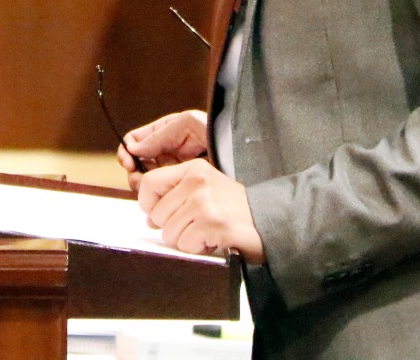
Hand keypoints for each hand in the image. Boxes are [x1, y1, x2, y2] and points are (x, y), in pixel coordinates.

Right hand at [118, 110, 208, 190]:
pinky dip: (156, 195)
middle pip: (137, 163)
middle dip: (134, 170)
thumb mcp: (185, 124)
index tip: (128, 161)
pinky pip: (162, 192)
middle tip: (138, 177)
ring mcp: (172, 170)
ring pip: (146, 180)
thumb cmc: (215, 130)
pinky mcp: (181, 186)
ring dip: (142, 184)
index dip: (127, 150)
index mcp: (163, 133)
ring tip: (148, 188)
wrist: (238, 152)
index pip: (135, 141)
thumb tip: (133, 149)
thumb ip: (159, 135)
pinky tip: (160, 197)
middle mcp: (165, 152)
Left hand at [138, 158, 263, 259]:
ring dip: (186, 240)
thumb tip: (150, 218)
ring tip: (206, 232)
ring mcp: (204, 203)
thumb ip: (177, 196)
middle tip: (194, 227)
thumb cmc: (235, 208)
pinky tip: (213, 240)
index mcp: (193, 169)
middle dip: (171, 228)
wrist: (270, 220)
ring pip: (169, 233)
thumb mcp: (206, 189)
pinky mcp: (212, 224)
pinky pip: (186, 245)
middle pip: (157, 214)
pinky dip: (197, 249)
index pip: (149, 183)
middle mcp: (197, 182)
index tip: (161, 214)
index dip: (149, 204)